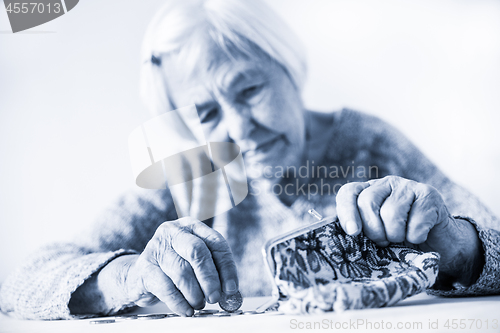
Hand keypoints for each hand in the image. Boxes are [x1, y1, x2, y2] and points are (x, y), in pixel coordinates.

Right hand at [125, 217, 238, 315]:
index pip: (216, 242)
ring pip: (181, 271)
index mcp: (191, 226)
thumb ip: (213, 270)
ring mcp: (156, 247)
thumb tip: (229, 291)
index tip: (232, 288)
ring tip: (199, 304)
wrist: (141, 274)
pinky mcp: (145, 267)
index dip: (227, 266)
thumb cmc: (174, 266)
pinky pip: (166, 287)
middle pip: (197, 252)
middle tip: (215, 297)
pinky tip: (186, 309)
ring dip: (194, 293)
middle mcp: (173, 232)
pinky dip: (179, 302)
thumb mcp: (194, 261)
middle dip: (209, 278)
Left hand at [336, 176, 482, 286]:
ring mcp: (408, 186)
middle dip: (374, 230)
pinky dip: (416, 236)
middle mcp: (386, 184)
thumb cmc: (402, 242)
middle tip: (384, 241)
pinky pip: (416, 221)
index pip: (348, 193)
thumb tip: (342, 236)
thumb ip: (359, 232)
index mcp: (368, 192)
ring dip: (396, 235)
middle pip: (367, 202)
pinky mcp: (429, 195)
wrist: (440, 245)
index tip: (353, 232)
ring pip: (391, 212)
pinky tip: (420, 236)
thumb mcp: (375, 237)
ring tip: (402, 239)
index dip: (347, 211)